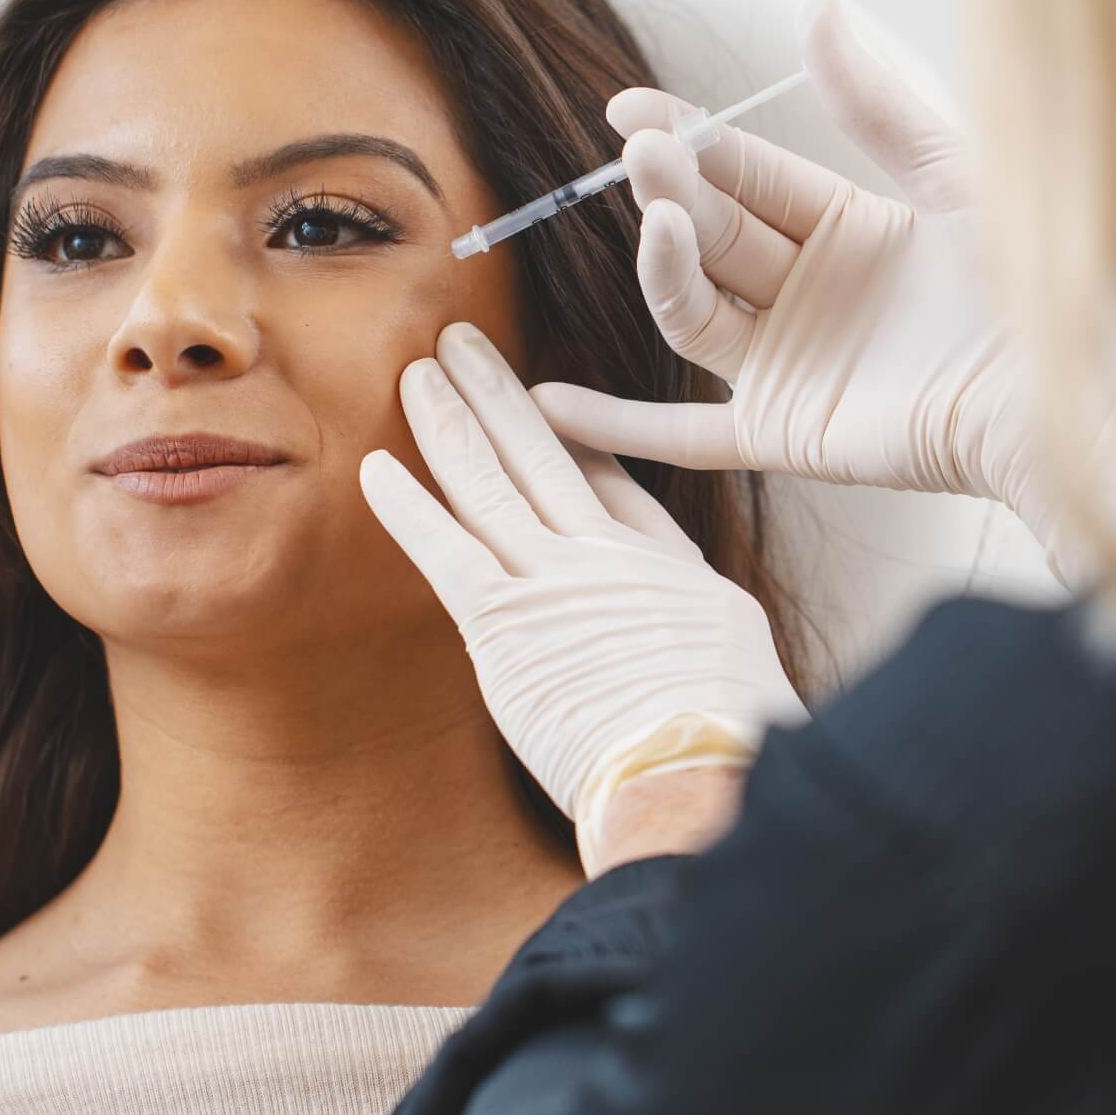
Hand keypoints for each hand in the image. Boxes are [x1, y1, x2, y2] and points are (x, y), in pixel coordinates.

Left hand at [359, 321, 807, 834]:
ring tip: (419, 372)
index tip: (542, 404)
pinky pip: (445, 549)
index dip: (572, 441)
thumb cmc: (731, 741)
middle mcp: (606, 558)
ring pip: (489, 482)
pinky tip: (378, 466)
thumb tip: (687, 638)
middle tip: (461, 345)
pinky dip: (409, 506)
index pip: (611, 486)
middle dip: (498, 395)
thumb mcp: (738, 664)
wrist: (702, 769)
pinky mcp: (505, 623)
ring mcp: (553, 582)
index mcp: (668, 569)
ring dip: (449, 421)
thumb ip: (696, 629)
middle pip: (542, 456)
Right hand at [530, 0, 1112, 586]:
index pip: (745, 176)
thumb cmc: (1036, 280)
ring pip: (692, 312)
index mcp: (847, 230)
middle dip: (673, 191)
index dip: (689, 139)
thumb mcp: (952, 172)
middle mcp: (807, 295)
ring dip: (660, 269)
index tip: (628, 107)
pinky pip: (684, 433)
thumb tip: (815, 4)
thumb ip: (875, 102)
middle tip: (643, 153)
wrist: (1064, 394)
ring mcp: (787, 365)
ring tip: (655, 227)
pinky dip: (617, 424)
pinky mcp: (780, 432)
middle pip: (714, 234)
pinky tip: (552, 405)